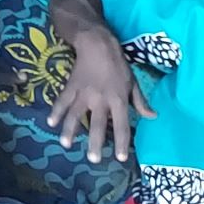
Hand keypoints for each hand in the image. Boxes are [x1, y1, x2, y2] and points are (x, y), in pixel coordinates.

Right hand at [48, 24, 152, 164]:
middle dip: (95, 143)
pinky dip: (56, 112)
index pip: (121, 125)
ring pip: (76, 115)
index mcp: (119, 99)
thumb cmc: (118, 63)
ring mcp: (84, 93)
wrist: (96, 43)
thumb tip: (152, 117)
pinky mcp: (71, 86)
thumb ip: (140, 102)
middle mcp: (101, 99)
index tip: (119, 157)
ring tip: (66, 144)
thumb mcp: (133, 82)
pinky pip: (62, 101)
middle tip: (93, 159)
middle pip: (97, 125)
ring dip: (70, 131)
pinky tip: (51, 123)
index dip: (120, 142)